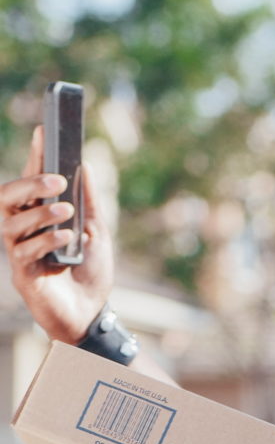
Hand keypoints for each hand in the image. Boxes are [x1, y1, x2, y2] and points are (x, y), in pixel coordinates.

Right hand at [1, 126, 113, 342]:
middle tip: (56, 180)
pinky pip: (24, 252)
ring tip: (66, 210)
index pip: (31, 181)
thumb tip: (85, 165)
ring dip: (41, 213)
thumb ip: (89, 202)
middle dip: (28, 184)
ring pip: (12, 223)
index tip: (43, 131)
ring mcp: (20, 252)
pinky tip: (66, 238)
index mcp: (40, 217)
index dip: (35, 156)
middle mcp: (24, 231)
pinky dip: (46, 240)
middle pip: (8, 198)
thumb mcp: (97, 231)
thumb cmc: (90, 272)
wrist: (92, 312)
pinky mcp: (23, 275)